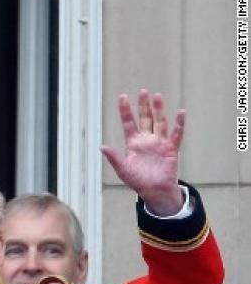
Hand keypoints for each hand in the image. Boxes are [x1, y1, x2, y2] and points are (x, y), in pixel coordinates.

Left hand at [101, 89, 185, 214]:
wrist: (154, 191)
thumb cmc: (137, 181)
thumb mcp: (123, 169)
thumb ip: (114, 157)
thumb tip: (102, 147)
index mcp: (133, 143)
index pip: (129, 123)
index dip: (126, 110)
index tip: (123, 97)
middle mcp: (147, 140)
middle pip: (146, 118)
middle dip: (144, 106)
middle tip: (143, 91)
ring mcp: (160, 143)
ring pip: (160, 122)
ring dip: (159, 110)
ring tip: (157, 96)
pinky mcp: (171, 149)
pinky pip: (176, 134)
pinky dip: (179, 123)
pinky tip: (180, 112)